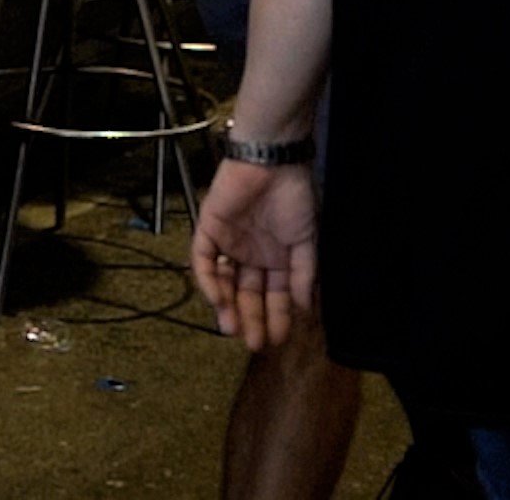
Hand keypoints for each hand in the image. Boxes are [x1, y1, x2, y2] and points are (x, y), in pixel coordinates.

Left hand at [193, 159, 318, 346]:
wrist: (272, 164)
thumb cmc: (294, 199)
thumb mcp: (306, 241)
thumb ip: (303, 274)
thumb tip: (306, 308)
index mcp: (276, 258)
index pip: (274, 295)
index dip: (277, 317)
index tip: (280, 340)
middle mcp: (251, 255)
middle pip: (247, 294)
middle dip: (252, 319)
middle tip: (254, 344)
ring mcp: (228, 243)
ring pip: (223, 281)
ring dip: (226, 306)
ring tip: (233, 330)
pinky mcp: (208, 229)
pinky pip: (204, 259)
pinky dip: (209, 280)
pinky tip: (218, 300)